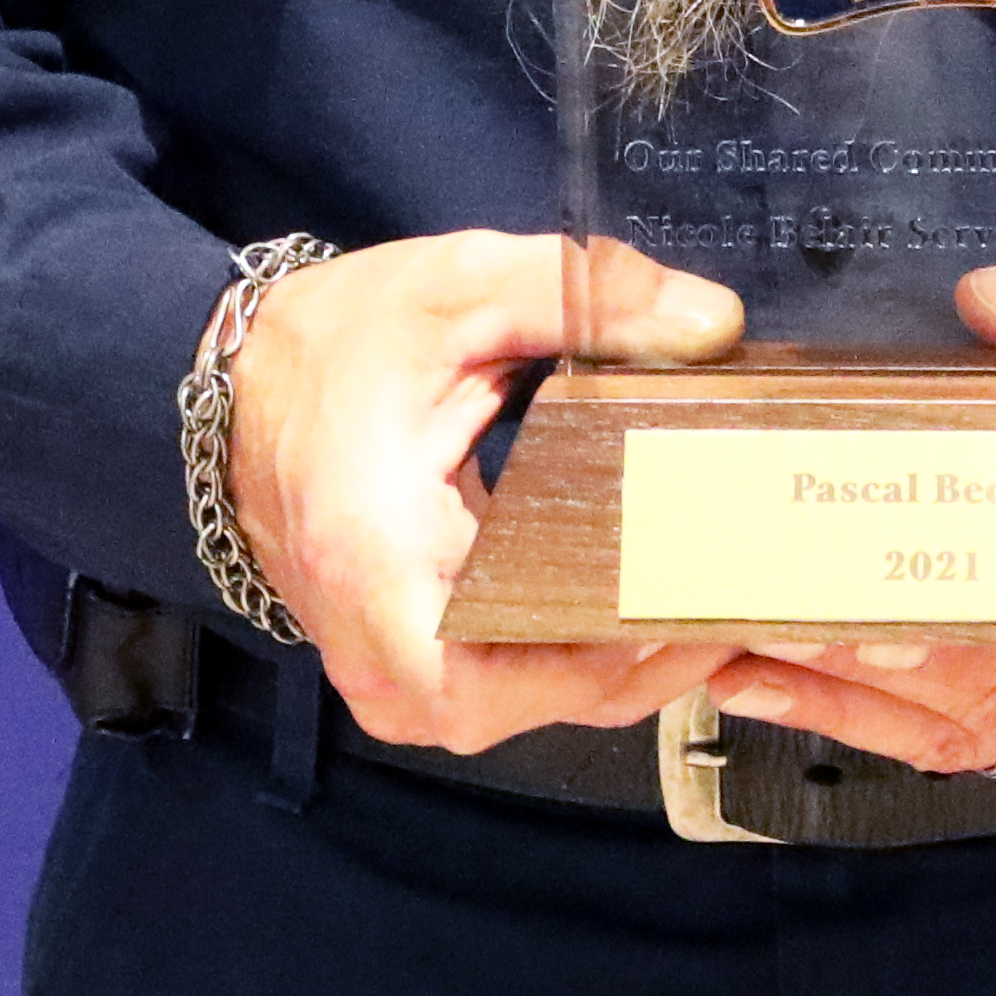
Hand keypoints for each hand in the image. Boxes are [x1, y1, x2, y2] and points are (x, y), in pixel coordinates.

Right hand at [225, 230, 751, 756]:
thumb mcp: (458, 290)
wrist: (236, 391)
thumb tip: (711, 322)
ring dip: (641, 660)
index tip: (726, 589)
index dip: (646, 639)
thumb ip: (586, 295)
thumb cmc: (334, 345)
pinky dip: (595, 658)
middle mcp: (386, 656)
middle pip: (563, 695)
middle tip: (759, 587)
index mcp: (385, 568)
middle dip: (669, 647)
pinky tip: (661, 605)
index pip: (535, 668)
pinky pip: (522, 691)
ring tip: (729, 594)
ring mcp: (396, 682)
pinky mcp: (411, 677)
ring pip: (550, 705)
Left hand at [707, 253, 995, 776]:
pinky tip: (767, 683)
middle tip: (750, 613)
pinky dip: (857, 716)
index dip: (956, 621)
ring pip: (961, 715)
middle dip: (863, 650)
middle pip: (994, 676)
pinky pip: (956, 736)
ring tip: (729, 644)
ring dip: (840, 688)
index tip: (853, 607)